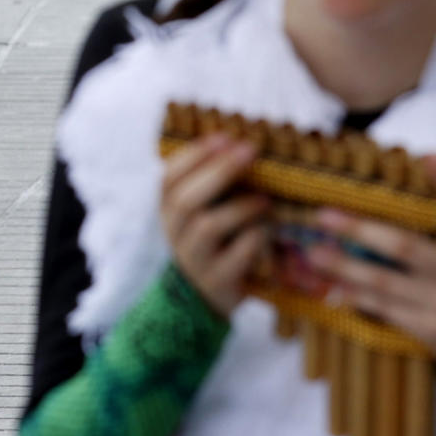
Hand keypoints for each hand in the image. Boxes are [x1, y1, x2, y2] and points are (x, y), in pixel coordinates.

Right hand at [160, 133, 270, 318]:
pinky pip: (237, 255)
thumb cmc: (214, 242)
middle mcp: (175, 233)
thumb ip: (214, 186)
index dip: (194, 155)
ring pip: (208, 226)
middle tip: (249, 151)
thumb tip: (242, 144)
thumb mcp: (204, 212)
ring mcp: (194, 259)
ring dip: (240, 207)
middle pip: (185, 199)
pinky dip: (254, 237)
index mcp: (168, 210)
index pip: (169, 177)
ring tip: (264, 199)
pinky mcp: (218, 281)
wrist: (205, 298)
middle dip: (218, 171)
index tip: (224, 136)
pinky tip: (267, 230)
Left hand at [309, 156, 435, 370]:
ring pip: (385, 281)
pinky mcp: (433, 331)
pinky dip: (356, 297)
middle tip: (322, 216)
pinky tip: (332, 288)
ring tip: (314, 254)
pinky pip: (385, 309)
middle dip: (359, 229)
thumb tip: (423, 159)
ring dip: (345, 266)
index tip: (430, 157)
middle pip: (403, 245)